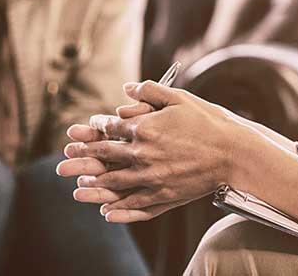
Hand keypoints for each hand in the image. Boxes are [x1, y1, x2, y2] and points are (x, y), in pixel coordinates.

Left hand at [58, 81, 276, 222]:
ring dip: (94, 183)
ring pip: (115, 181)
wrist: (232, 153)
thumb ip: (150, 91)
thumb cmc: (207, 122)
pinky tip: (106, 209)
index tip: (86, 129)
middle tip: (64, 160)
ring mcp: (152, 176)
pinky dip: (118, 207)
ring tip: (77, 186)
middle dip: (83, 156)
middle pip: (105, 155)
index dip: (96, 127)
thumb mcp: (179, 98)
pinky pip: (135, 202)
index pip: (111, 127)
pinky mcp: (164, 194)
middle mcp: (144, 153)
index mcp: (145, 128)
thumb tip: (126, 88)